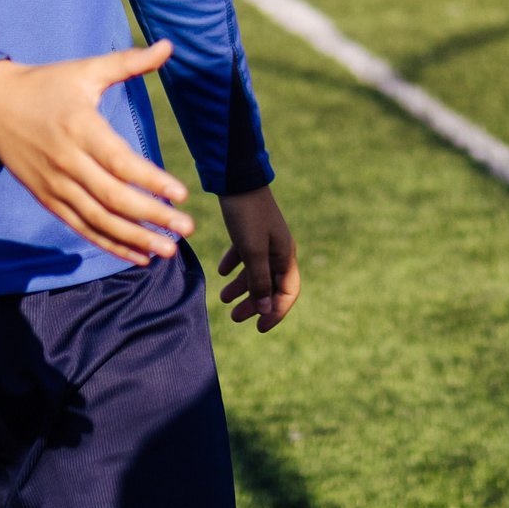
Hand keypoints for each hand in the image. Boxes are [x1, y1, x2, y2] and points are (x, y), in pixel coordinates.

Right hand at [0, 43, 194, 263]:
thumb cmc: (46, 85)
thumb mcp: (85, 70)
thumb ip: (129, 63)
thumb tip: (168, 46)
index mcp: (80, 128)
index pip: (119, 161)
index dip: (150, 180)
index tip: (181, 193)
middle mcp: (67, 161)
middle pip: (113, 197)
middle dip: (152, 216)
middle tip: (187, 228)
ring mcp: (55, 185)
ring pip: (98, 219)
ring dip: (134, 238)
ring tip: (168, 250)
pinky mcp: (48, 199)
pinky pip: (81, 227)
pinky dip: (109, 244)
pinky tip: (139, 255)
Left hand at [217, 186, 300, 331]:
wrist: (236, 180)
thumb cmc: (247, 217)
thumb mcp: (253, 252)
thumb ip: (260, 281)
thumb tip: (266, 308)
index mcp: (284, 255)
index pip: (287, 292)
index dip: (276, 312)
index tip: (260, 327)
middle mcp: (278, 249)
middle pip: (270, 285)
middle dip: (254, 303)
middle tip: (234, 317)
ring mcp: (264, 239)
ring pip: (256, 271)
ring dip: (242, 287)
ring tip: (223, 298)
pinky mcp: (250, 230)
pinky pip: (245, 255)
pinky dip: (235, 265)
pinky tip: (221, 272)